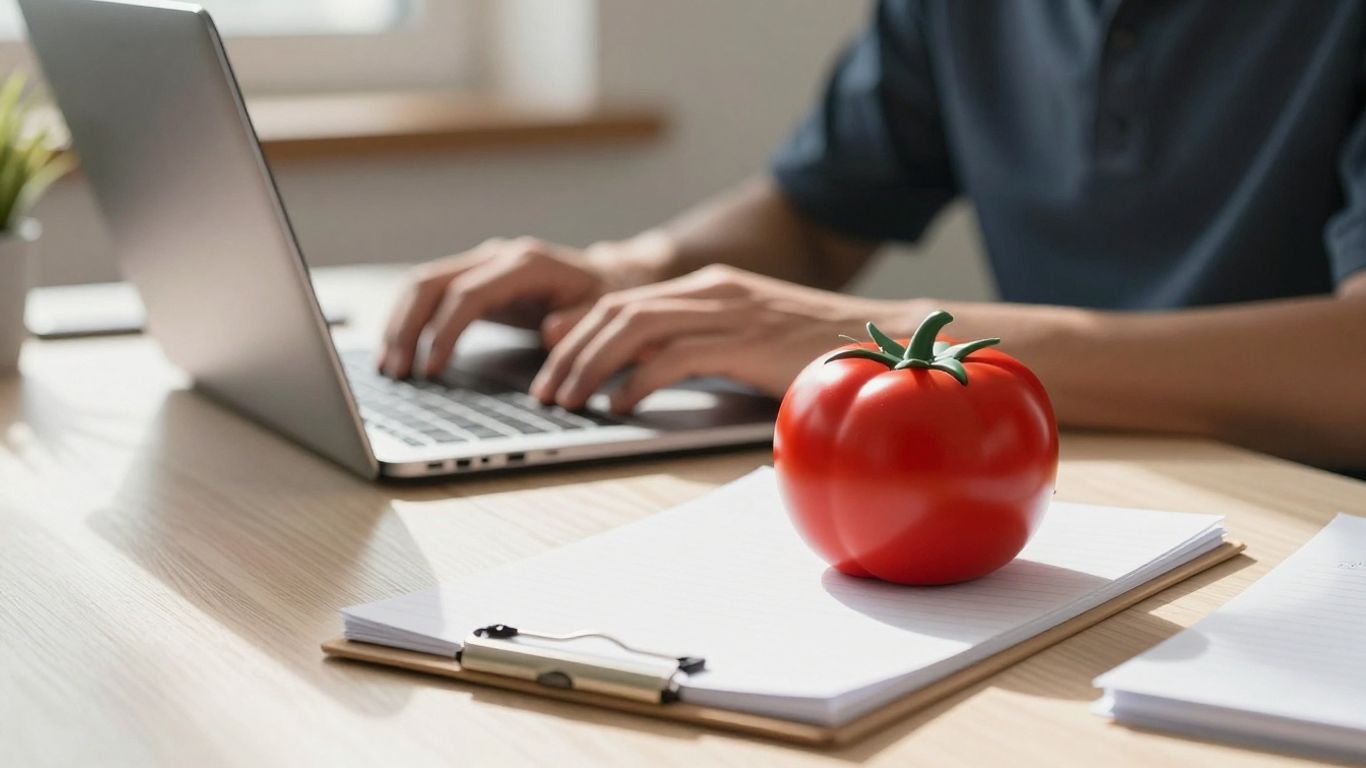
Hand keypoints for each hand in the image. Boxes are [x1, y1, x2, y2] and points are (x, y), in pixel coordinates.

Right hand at [379, 238, 618, 378]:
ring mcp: (481, 264)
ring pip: (422, 285)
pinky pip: (429, 294)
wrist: (606, 277)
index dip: (444, 332)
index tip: (432, 369)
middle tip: (395, 373)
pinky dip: (409, 321)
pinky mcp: (473, 279)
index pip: (468, 294)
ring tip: (388, 368)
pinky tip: (399, 351)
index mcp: (526, 264)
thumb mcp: (602, 313)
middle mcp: (497, 256)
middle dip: (407, 328)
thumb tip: (551, 332)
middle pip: (432, 283)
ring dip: (400, 325)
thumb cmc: (603, 300)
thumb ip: (579, 323)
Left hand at [530, 264, 916, 412]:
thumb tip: (647, 375)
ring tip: (568, 401)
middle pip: (616, 310)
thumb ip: (700, 347)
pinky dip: (638, 381)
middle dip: (570, 351)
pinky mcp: (745, 342)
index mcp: (711, 287)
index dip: (579, 328)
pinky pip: (674, 356)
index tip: (549, 356)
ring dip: (590, 366)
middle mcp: (713, 291)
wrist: (885, 346)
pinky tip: (622, 405)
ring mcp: (730, 312)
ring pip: (634, 328)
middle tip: (546, 390)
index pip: (624, 300)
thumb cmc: (816, 354)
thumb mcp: (747, 343)